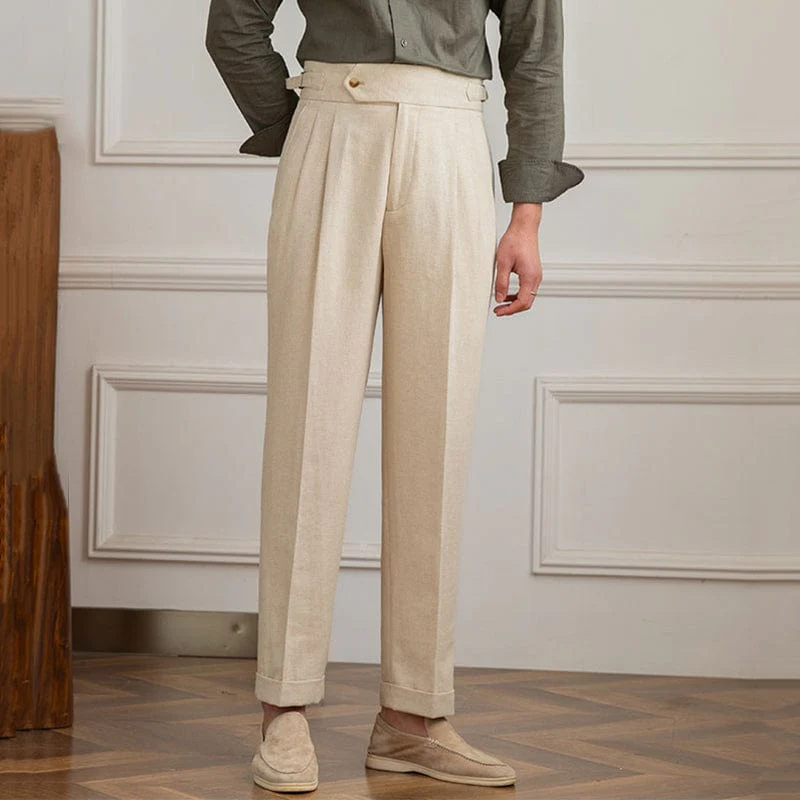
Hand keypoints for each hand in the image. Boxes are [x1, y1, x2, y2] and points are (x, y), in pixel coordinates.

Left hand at [493, 202, 542, 316]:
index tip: (498, 311)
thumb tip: (499, 299)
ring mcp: (536, 275)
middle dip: (512, 309)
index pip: (522, 302)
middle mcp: (536, 278)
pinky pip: (528, 289)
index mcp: (530, 277)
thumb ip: (501, 283)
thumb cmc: (514, 241)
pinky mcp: (533, 272)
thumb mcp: (502, 263)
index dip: (509, 310)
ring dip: (515, 302)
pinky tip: (507, 293)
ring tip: (501, 303)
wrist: (524, 227)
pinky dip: (518, 295)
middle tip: (498, 310)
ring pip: (528, 297)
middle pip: (527, 303)